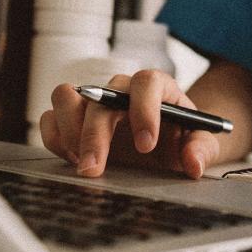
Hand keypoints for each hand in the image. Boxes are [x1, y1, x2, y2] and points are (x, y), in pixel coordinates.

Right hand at [39, 70, 220, 178]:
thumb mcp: (200, 143)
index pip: (146, 82)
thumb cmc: (181, 137)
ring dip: (68, 130)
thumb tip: (194, 163)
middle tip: (96, 168)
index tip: (147, 145)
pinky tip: (72, 161)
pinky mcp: (73, 119)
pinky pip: (50, 118)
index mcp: (156, 87)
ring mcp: (93, 102)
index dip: (144, 110)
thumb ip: (201, 149)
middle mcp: (120, 89)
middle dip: (96, 134)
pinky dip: (54, 139)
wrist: (165, 145)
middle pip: (99, 95)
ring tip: (82, 162)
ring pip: (65, 96)